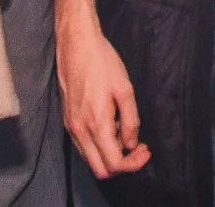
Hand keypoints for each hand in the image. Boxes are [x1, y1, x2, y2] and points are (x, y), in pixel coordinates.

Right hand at [59, 18, 150, 177]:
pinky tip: (111, 125)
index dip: (133, 164)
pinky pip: (84, 146)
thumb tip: (131, 144)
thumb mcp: (124, 89)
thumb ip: (130, 120)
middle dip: (122, 164)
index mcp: (96, 125)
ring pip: (91, 159)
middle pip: (100, 170)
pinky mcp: (68, 120)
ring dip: (110, 155)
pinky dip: (99, 145)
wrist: (76, 45)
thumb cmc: (102, 63)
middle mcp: (79, 132)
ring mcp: (71, 127)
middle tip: (139, 147)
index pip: (114, 164)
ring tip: (125, 133)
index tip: (146, 150)